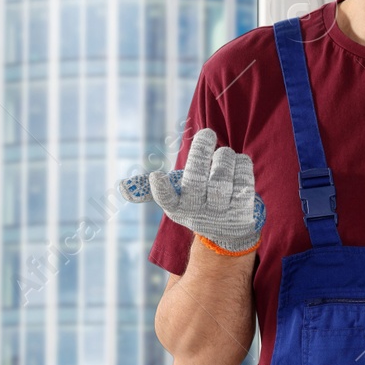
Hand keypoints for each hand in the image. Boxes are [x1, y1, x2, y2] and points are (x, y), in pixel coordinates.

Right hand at [118, 128, 264, 253]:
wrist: (229, 232)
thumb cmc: (197, 203)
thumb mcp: (175, 198)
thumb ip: (152, 189)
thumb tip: (121, 188)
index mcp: (177, 207)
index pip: (166, 199)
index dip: (160, 189)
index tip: (157, 176)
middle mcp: (197, 212)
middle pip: (197, 180)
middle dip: (201, 153)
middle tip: (206, 132)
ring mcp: (221, 213)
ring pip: (223, 176)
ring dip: (225, 157)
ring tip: (224, 155)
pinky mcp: (243, 209)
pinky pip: (243, 178)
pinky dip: (241, 164)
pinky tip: (238, 163)